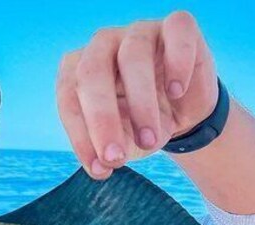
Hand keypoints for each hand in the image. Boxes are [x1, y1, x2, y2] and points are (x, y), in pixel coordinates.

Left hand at [56, 11, 218, 178]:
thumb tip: (102, 167)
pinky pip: (175, 32)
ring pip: (133, 56)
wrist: (185, 110)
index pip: (68, 98)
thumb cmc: (142, 122)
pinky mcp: (176, 27)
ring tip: (151, 140)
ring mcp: (139, 33)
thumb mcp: (123, 141)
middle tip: (116, 157)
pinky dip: (176, 63)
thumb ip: (108, 151)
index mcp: (79, 72)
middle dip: (102, 119)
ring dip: (141, 103)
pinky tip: (176, 92)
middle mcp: (102, 46)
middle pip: (92, 73)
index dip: (80, 135)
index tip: (100, 167)